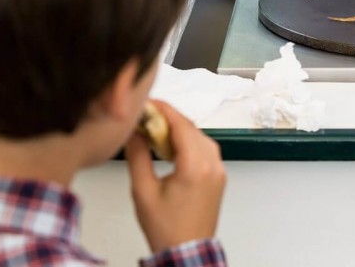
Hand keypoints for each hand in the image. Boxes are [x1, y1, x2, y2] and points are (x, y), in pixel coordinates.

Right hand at [125, 100, 225, 252]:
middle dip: (170, 118)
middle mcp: (213, 165)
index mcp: (196, 167)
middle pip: (192, 129)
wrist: (186, 253)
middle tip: (148, 115)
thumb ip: (138, 156)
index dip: (164, 110)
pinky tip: (174, 145)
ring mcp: (220, 171)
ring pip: (201, 137)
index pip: (181, 125)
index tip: (148, 102)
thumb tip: (134, 132)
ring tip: (157, 128)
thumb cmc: (164, 227)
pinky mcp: (220, 178)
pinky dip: (190, 142)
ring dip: (181, 129)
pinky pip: (206, 150)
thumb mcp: (143, 191)